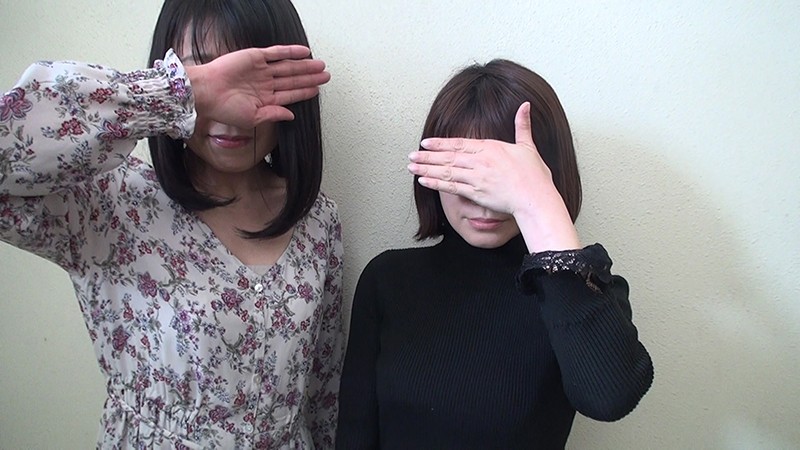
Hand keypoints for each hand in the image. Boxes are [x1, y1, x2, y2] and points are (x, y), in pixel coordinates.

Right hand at [186, 45, 329, 126]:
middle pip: (293, 79)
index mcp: (265, 99)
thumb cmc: (224, 109)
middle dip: (310, 78)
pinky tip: (305, 52)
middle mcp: (265, 84)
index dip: (305, 92)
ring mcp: (261, 70)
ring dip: (305, 66)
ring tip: (320, 66)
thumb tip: (292, 115)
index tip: (318, 90)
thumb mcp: (253, 119)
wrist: (206, 93)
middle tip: (326, 76)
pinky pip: (277, 53)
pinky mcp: (255, 57)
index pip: (290, 95)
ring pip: (288, 66)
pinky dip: (291, 52)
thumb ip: (274, 115)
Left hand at [407, 102, 579, 250]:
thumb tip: (525, 105)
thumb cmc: (534, 176)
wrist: (535, 198)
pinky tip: (424, 182)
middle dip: (427, 156)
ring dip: (427, 169)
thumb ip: (522, 125)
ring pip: (446, 171)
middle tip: (411, 155)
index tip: (426, 143)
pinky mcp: (475, 193)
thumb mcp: (528, 146)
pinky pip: (451, 187)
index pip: (459, 143)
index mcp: (490, 148)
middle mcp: (480, 161)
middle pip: (448, 157)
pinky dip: (436, 184)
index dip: (440, 143)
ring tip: (411, 167)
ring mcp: (476, 177)